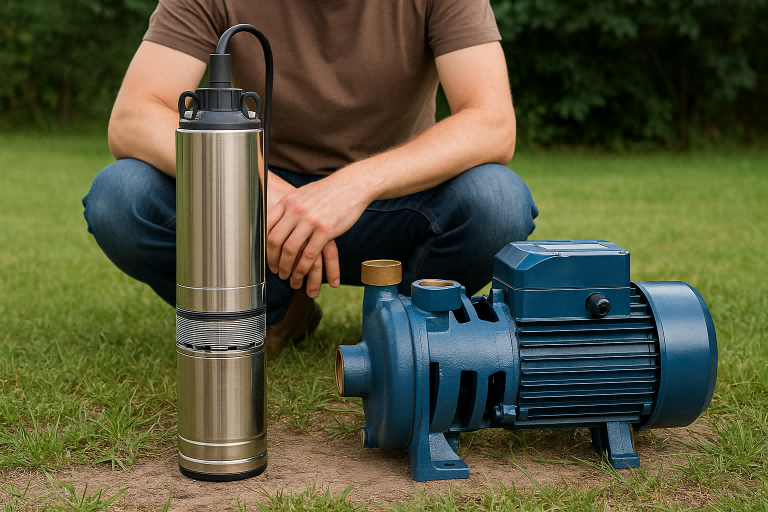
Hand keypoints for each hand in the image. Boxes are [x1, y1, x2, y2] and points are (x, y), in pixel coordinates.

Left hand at [266, 170, 371, 297]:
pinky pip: (310, 254)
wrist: (352, 186)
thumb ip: (289, 207)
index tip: (265, 256)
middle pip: (275, 240)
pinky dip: (303, 267)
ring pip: (291, 250)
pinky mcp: (326, 230)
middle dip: (273, 260)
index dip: (263, 245)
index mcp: (288, 201)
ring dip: (287, 267)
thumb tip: (276, 221)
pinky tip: (302, 274)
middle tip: (275, 270)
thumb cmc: (328, 191)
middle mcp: (296, 210)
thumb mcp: (302, 194)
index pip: (266, 226)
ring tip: (288, 277)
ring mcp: (310, 220)